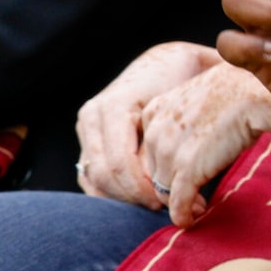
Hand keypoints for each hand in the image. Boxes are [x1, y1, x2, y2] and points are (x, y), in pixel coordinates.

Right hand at [75, 41, 219, 206]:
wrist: (170, 62)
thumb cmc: (183, 82)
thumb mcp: (177, 110)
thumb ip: (164, 143)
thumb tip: (164, 186)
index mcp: (114, 106)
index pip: (121, 162)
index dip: (144, 188)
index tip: (172, 201)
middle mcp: (94, 115)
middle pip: (105, 174)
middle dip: (135, 197)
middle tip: (168, 208)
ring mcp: (87, 127)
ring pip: (95, 177)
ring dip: (123, 198)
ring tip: (157, 206)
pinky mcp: (88, 138)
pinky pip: (90, 176)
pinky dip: (111, 193)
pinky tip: (137, 202)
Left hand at [136, 62, 270, 224]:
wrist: (253, 93)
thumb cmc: (239, 93)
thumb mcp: (200, 101)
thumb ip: (188, 121)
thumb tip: (201, 140)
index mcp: (155, 113)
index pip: (151, 150)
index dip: (167, 168)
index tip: (185, 178)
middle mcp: (155, 133)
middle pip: (156, 172)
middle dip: (172, 189)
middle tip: (195, 199)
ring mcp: (169, 152)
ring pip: (165, 190)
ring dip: (181, 204)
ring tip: (199, 208)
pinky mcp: (186, 170)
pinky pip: (178, 202)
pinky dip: (183, 216)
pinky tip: (190, 221)